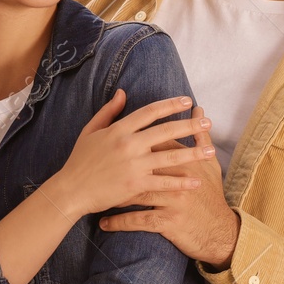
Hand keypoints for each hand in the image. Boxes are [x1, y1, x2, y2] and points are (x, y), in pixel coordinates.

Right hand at [51, 90, 216, 216]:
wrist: (71, 190)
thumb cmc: (80, 160)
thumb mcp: (91, 131)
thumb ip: (109, 112)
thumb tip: (123, 93)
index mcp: (119, 129)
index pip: (150, 112)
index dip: (170, 105)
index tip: (187, 101)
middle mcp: (129, 144)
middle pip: (166, 131)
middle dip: (190, 126)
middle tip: (208, 122)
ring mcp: (133, 165)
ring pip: (170, 157)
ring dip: (193, 154)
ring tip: (212, 151)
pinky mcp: (136, 185)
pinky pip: (164, 183)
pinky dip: (181, 182)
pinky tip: (196, 181)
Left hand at [98, 106, 240, 266]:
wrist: (219, 231)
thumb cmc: (212, 196)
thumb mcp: (211, 165)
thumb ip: (201, 137)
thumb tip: (199, 110)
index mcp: (184, 161)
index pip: (155, 145)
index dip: (135, 144)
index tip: (115, 145)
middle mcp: (178, 178)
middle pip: (141, 167)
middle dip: (118, 166)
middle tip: (98, 167)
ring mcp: (171, 200)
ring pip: (135, 194)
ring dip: (113, 197)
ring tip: (96, 196)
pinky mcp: (167, 222)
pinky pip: (137, 221)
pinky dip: (119, 222)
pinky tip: (104, 222)